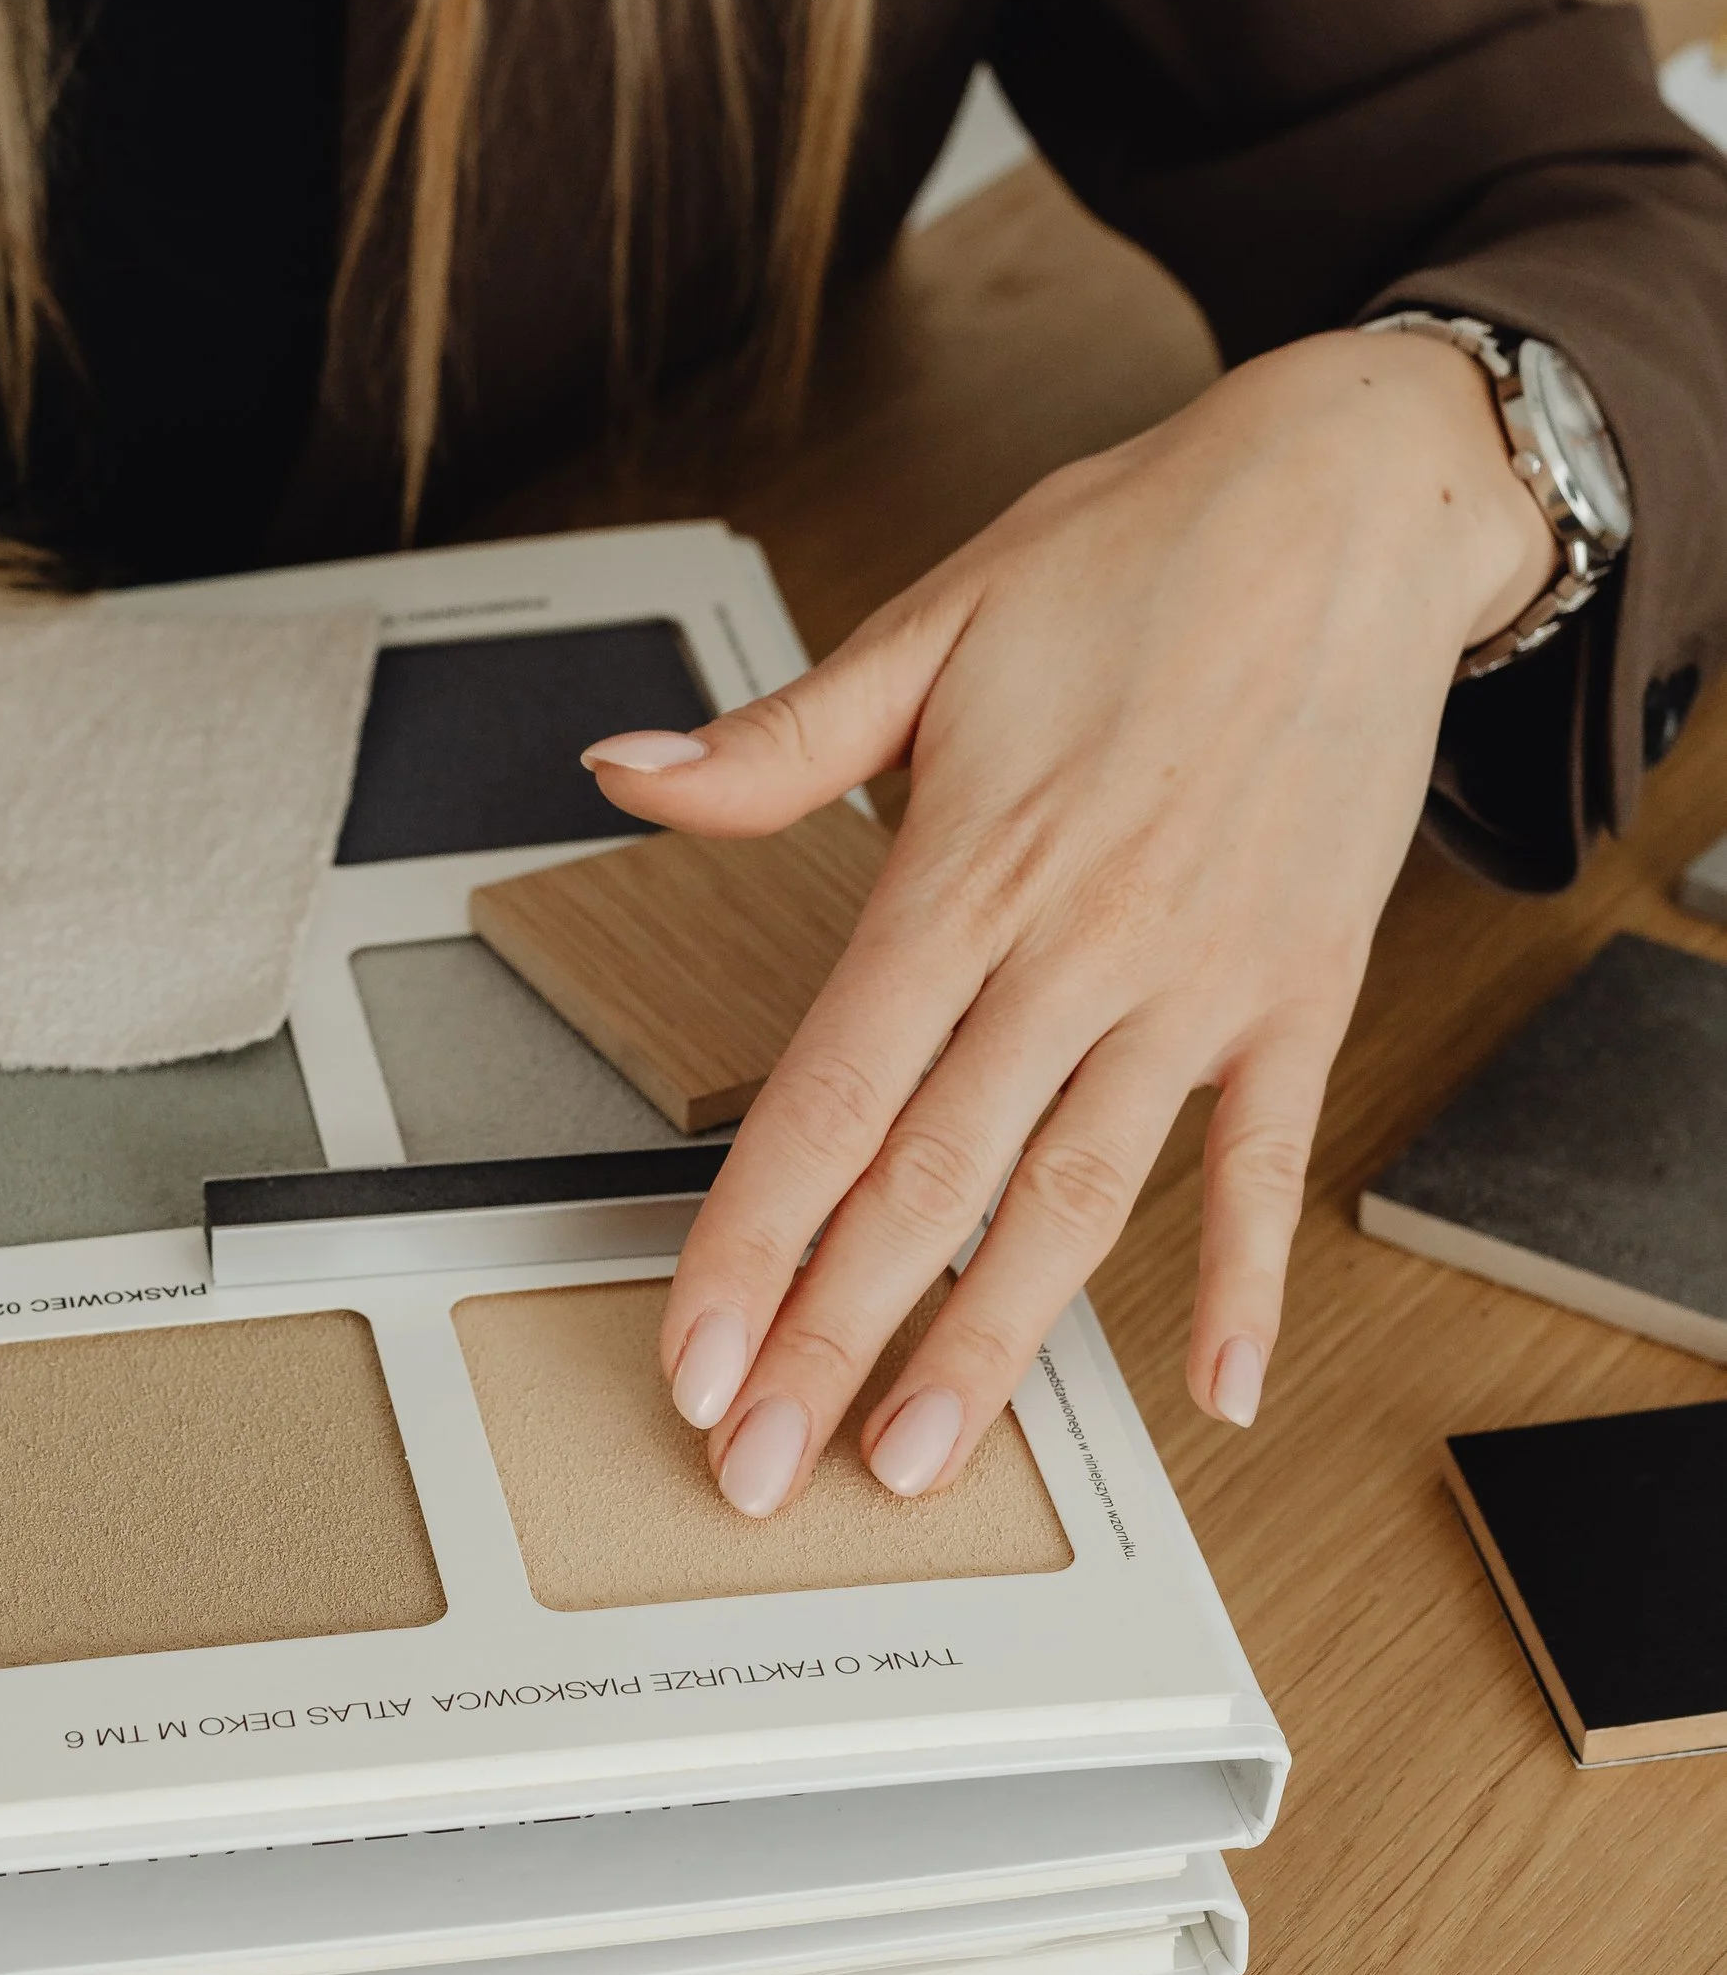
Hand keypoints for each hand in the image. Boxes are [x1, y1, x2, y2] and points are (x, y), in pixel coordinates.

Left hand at [583, 328, 1560, 1511]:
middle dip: (838, 1338)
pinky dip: (1246, 1278)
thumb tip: (623, 774)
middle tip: (766, 1466)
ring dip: (999, 1341)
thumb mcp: (932, 624)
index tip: (695, 1351)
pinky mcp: (1299, 991)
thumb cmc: (1138, 558)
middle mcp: (1082, 945)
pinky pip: (1267, 1161)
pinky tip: (1216, 1390)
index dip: (753, 1239)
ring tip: (924, 1457)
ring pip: (1080, 1195)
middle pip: (935, 1181)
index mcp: (969, 868)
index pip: (832, 1093)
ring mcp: (1199, 983)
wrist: (1351, 508)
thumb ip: (775, 743)